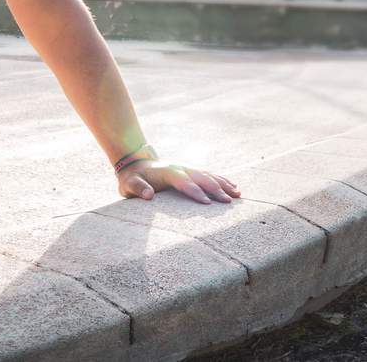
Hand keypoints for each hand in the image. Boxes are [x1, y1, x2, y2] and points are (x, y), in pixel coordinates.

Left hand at [117, 160, 240, 203]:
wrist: (135, 163)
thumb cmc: (132, 178)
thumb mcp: (129, 184)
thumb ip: (138, 188)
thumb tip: (150, 195)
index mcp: (168, 172)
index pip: (184, 182)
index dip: (195, 192)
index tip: (207, 203)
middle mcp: (181, 168)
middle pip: (201, 178)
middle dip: (216, 189)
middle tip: (228, 202)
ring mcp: (187, 168)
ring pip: (209, 175)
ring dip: (223, 184)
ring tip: (237, 194)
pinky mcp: (190, 171)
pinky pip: (209, 175)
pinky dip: (222, 180)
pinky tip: (233, 187)